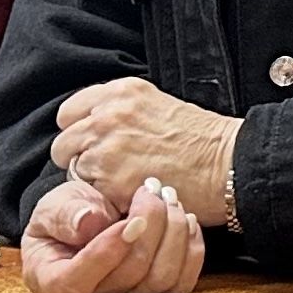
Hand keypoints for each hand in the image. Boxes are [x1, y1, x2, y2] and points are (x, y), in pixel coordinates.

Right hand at [20, 177, 206, 292]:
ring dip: (174, 232)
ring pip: (162, 279)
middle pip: (131, 274)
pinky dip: (191, 248)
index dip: (106, 253)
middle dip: (150, 224)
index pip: (75, 284)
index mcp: (52, 281)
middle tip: (151, 187)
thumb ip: (63, 215)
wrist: (91, 218)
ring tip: (167, 196)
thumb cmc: (66, 214)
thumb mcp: (53, 206)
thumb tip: (87, 222)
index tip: (132, 219)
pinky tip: (185, 220)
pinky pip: (182, 282)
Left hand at [51, 79, 241, 227]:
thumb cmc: (203, 140)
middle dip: (80, 159)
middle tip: (106, 171)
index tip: (92, 144)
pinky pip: (90, 195)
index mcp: (121, 92)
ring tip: (123, 185)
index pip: (70, 112)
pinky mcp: (109, 181)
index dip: (79, 132)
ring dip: (92, 182)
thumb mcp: (159, 106)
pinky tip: (130, 196)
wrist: (228, 164)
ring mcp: (105, 148)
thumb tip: (97, 131)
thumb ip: (122, 113)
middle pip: (64, 143)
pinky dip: (104, 200)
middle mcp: (107, 115)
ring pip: (75, 171)